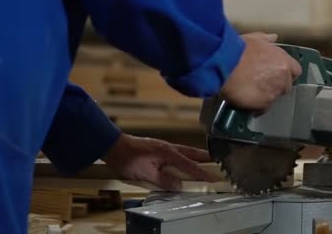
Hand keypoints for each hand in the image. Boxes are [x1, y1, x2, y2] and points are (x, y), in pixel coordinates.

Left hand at [102, 133, 217, 191]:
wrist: (114, 146)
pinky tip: (185, 160)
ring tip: (206, 161)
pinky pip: (178, 152)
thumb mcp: (146, 173)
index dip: (203, 173)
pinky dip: (187, 156)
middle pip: (192, 153)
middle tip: (218, 163)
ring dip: (197, 156)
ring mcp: (164, 146)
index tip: (214, 178)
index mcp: (169, 153)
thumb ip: (164, 180)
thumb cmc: (129, 158)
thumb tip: (180, 186)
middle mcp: (169, 148)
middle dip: (206, 159)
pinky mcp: (159, 148)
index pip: (190, 165)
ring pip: (186, 152)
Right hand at [220, 32, 301, 110]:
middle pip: (286, 86)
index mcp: (283, 61)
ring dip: (265, 96)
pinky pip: (263, 108)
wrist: (226, 63)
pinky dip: (256, 106)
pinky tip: (246, 99)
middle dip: (276, 86)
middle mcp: (283, 77)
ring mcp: (274, 92)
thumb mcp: (254, 39)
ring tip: (250, 91)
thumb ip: (267, 40)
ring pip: (274, 98)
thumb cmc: (238, 49)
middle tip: (260, 83)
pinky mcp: (264, 104)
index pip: (295, 71)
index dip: (287, 74)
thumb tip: (274, 38)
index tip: (277, 74)